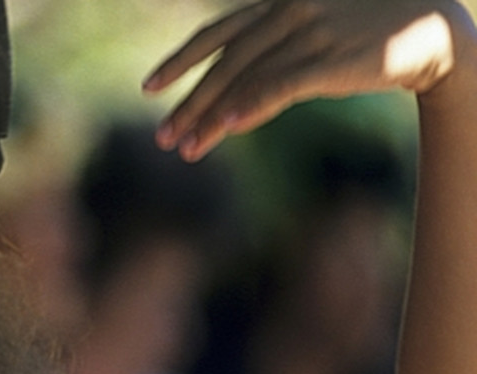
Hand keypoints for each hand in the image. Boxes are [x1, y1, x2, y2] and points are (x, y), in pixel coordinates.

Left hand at [144, 0, 471, 160]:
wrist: (433, 29)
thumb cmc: (368, 35)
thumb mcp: (313, 37)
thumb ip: (272, 61)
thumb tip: (232, 112)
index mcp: (278, 4)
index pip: (217, 34)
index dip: (180, 61)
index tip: (150, 88)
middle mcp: (288, 13)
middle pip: (224, 64)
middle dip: (189, 103)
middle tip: (163, 138)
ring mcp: (310, 33)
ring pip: (246, 79)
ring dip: (211, 117)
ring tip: (187, 150)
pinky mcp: (333, 57)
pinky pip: (281, 85)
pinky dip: (250, 108)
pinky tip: (226, 130)